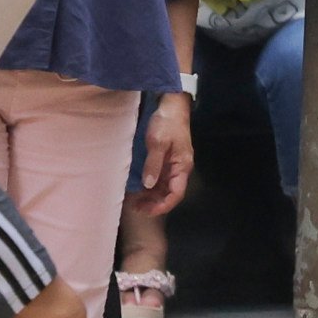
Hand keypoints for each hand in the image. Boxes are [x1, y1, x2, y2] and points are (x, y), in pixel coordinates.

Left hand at [128, 93, 194, 219]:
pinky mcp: (167, 160)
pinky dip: (150, 188)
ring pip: (164, 188)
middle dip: (155, 204)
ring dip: (152, 197)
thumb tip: (148, 185)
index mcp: (182, 166)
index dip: (162, 205)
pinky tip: (139, 190)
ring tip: (135, 202)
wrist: (172, 106)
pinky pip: (160, 180)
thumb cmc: (166, 123)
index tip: (146, 210)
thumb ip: (153, 165)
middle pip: (170, 194)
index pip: (176, 194)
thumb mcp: (158, 143)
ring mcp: (173, 165)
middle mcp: (180, 169)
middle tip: (136, 208)